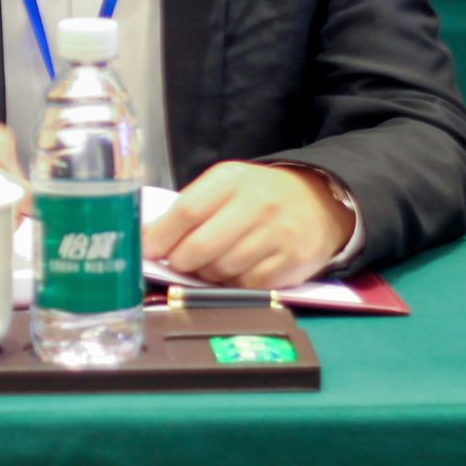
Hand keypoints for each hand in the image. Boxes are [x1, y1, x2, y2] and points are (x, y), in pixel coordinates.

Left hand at [142, 162, 353, 289]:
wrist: (318, 202)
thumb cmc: (259, 196)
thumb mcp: (226, 187)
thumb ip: (190, 208)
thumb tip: (149, 240)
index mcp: (232, 180)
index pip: (188, 210)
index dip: (162, 235)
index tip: (147, 250)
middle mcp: (256, 204)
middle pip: (202, 246)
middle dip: (181, 261)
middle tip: (177, 263)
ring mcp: (276, 235)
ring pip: (222, 270)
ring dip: (205, 275)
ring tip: (207, 266)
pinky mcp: (290, 262)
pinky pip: (247, 285)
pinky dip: (232, 285)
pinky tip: (232, 273)